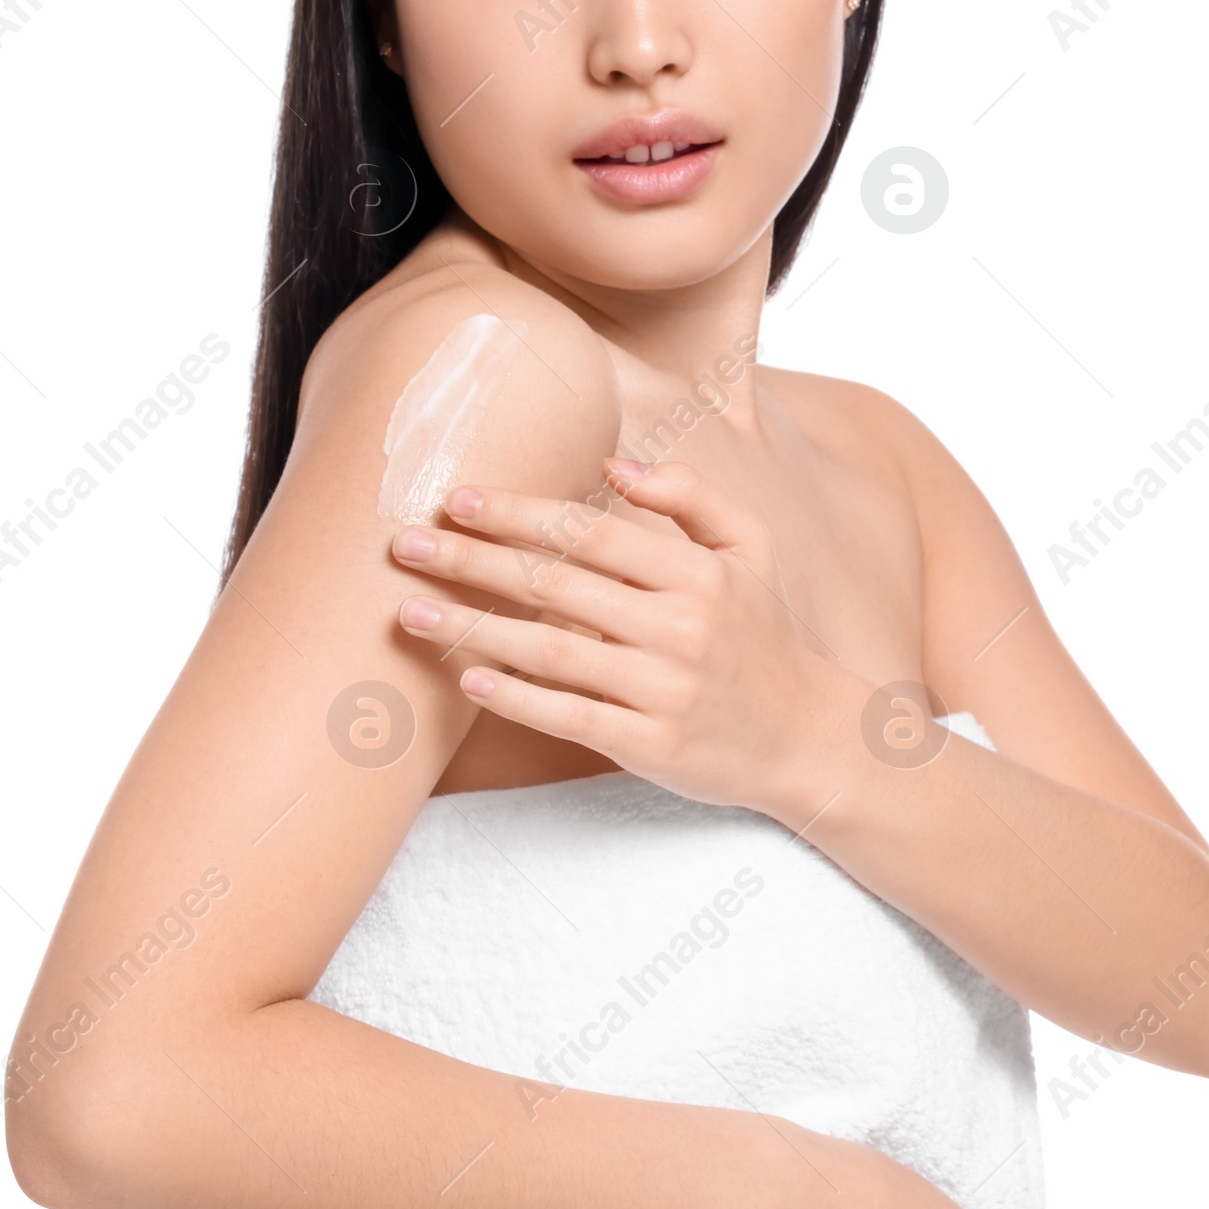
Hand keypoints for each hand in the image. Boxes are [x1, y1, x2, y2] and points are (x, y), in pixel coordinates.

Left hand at [389, 457, 861, 819]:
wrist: (804, 736)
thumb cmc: (761, 634)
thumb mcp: (749, 548)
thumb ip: (688, 496)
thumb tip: (614, 463)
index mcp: (695, 572)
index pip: (589, 532)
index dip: (519, 512)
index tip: (458, 498)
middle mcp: (678, 627)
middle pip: (555, 584)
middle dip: (472, 560)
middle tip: (403, 543)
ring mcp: (662, 689)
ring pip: (551, 651)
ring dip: (472, 628)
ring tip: (409, 611)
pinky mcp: (649, 745)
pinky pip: (569, 716)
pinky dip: (516, 698)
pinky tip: (467, 680)